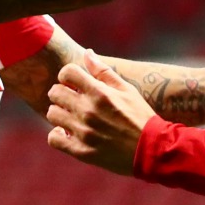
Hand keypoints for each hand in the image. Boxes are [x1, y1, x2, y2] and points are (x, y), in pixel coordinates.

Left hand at [46, 49, 157, 174]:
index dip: (68, 75)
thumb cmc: (140, 116)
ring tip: (71, 116)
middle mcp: (88, 111)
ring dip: (60, 113)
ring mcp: (84, 132)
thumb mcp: (127, 90)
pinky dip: (58, 135)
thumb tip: (87, 53)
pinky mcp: (81, 151)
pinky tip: (68, 133)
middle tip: (71, 99)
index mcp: (100, 93)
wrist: (152, 150)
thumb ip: (104, 72)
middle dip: (62, 92)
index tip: (74, 83)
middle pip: (55, 92)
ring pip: (52, 114)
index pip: (67, 72)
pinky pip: (53, 138)